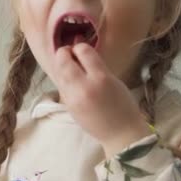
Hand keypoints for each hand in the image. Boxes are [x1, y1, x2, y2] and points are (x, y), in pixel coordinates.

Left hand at [54, 43, 151, 157]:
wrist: (120, 134)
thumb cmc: (123, 106)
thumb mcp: (114, 80)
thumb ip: (97, 66)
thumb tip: (80, 52)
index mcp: (101, 78)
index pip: (83, 51)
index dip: (80, 47)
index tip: (81, 49)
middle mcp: (84, 86)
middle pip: (63, 60)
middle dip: (64, 52)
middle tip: (70, 54)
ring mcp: (72, 97)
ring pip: (58, 72)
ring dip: (61, 64)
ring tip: (70, 65)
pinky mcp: (67, 105)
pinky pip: (59, 85)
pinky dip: (62, 77)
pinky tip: (70, 79)